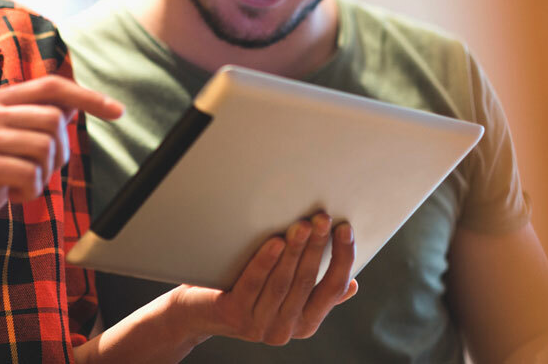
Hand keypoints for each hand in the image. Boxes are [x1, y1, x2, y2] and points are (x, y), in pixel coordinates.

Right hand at [0, 75, 123, 251]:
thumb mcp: (12, 145)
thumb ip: (37, 122)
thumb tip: (75, 105)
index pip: (52, 86)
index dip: (88, 97)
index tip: (119, 111)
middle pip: (54, 120)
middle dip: (59, 154)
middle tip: (37, 173)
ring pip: (45, 147)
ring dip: (43, 176)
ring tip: (22, 184)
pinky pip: (30, 174)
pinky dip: (31, 192)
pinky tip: (13, 196)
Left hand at [169, 213, 356, 345]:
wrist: (196, 311)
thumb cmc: (244, 292)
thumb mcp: (284, 294)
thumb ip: (313, 292)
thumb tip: (351, 283)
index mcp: (305, 323)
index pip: (333, 289)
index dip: (342, 258)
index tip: (345, 229)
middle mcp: (286, 329)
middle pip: (308, 282)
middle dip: (317, 246)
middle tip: (322, 218)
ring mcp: (260, 325)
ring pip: (284, 282)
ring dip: (296, 251)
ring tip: (302, 224)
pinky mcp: (235, 315)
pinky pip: (254, 284)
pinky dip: (265, 261)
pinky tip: (274, 241)